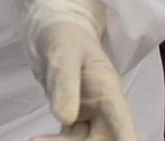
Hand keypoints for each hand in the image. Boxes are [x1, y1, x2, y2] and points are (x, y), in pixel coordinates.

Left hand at [26, 0, 136, 140]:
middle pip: (104, 138)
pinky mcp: (76, 119)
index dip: (127, 136)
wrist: (57, 34)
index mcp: (109, 88)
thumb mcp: (64, 53)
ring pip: (86, 140)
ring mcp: (91, 115)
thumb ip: (65, 83)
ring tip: (38, 140)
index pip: (122, 118)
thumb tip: (63, 118)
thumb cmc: (65, 37)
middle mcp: (104, 107)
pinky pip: (71, 138)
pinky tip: (41, 140)